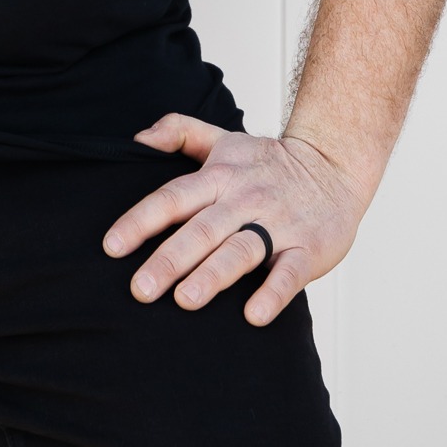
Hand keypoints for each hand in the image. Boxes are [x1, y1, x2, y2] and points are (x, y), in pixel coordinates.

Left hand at [101, 112, 369, 326]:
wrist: (335, 166)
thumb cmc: (269, 161)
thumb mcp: (223, 138)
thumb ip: (179, 131)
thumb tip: (137, 138)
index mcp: (219, 176)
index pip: (172, 197)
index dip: (140, 221)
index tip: (111, 247)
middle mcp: (244, 199)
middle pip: (201, 230)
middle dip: (169, 259)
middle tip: (140, 289)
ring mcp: (277, 225)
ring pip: (241, 251)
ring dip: (213, 275)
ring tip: (186, 300)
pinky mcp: (308, 249)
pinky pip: (290, 274)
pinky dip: (273, 293)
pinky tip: (253, 315)